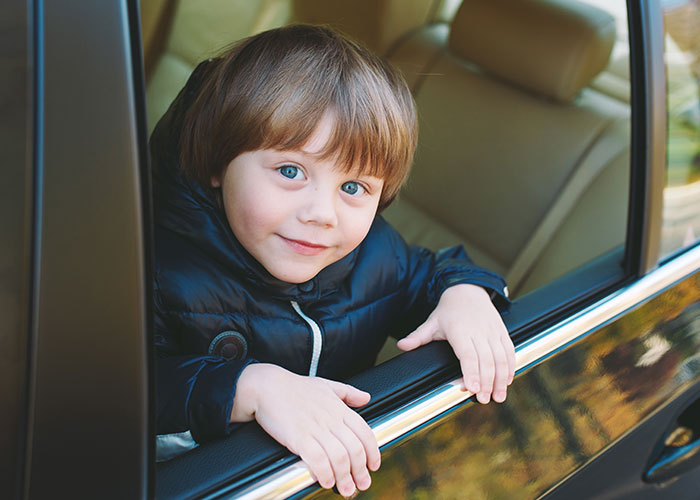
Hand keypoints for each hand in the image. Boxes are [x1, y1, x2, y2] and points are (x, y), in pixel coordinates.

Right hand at [231, 363, 379, 496]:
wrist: (267, 387)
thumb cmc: (295, 387)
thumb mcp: (326, 384)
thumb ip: (348, 393)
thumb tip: (365, 398)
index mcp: (339, 408)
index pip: (365, 433)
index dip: (372, 453)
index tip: (373, 465)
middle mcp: (331, 419)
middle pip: (355, 449)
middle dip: (360, 472)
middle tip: (362, 484)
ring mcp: (315, 429)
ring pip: (339, 457)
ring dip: (344, 478)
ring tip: (345, 489)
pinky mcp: (299, 437)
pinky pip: (317, 460)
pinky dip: (324, 473)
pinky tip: (325, 481)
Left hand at [397, 284, 514, 403]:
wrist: (468, 290)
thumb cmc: (448, 311)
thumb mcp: (432, 322)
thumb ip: (418, 336)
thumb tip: (401, 345)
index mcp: (460, 330)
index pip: (467, 354)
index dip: (471, 372)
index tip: (471, 389)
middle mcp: (478, 331)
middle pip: (486, 360)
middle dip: (486, 382)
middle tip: (483, 399)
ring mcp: (492, 332)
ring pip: (501, 357)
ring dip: (501, 379)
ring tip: (498, 397)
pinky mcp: (502, 332)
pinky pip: (509, 351)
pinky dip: (510, 367)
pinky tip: (507, 381)